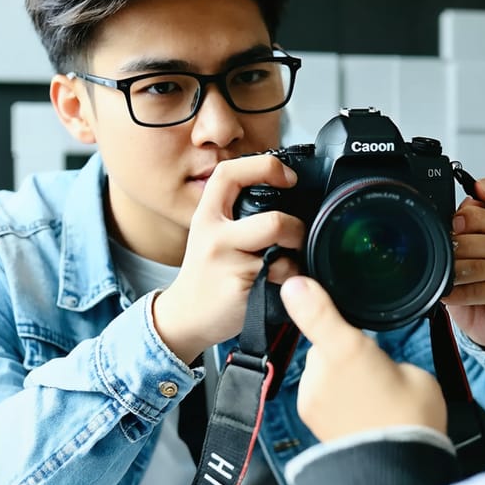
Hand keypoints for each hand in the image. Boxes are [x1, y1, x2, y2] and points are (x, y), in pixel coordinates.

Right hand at [153, 155, 304, 364]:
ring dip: (296, 258)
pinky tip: (278, 285)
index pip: (230, 174)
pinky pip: (281, 278)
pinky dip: (290, 280)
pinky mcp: (240, 289)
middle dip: (297, 230)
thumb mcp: (213, 234)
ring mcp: (226, 263)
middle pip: (274, 222)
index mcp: (207, 215)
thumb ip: (240, 214)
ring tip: (287, 264)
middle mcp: (213, 235)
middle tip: (296, 237)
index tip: (288, 178)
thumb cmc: (209, 273)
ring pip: (282, 253)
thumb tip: (287, 193)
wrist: (186, 316)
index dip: (265, 167)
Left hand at [280, 276, 446, 441]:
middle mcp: (320, 369)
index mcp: (349, 349)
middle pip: (328, 340)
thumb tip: (372, 349)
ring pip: (320, 364)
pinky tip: (354, 403)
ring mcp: (311, 392)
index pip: (318, 310)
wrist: (396, 467)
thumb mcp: (414, 373)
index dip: (313, 297)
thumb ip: (384, 350)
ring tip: (366, 390)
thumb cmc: (413, 421)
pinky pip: (314, 387)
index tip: (301, 285)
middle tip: (373, 367)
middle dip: (346, 347)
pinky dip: (329, 390)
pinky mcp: (307, 411)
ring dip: (336, 370)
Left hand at [442, 178, 484, 350]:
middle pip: (481, 228)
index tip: (478, 188)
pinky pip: (478, 288)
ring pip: (477, 261)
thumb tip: (451, 213)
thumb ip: (458, 228)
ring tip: (444, 274)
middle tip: (445, 249)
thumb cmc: (474, 279)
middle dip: (456, 240)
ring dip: (454, 269)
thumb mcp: (463, 250)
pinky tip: (449, 293)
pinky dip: (458, 292)